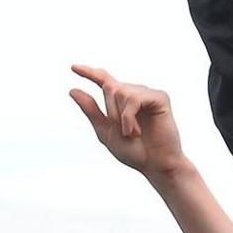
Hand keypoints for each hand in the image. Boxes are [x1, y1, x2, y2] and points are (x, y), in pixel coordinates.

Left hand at [70, 66, 192, 181]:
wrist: (155, 164)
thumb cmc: (133, 151)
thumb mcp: (105, 131)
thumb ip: (91, 111)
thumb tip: (73, 90)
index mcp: (121, 102)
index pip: (104, 81)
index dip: (89, 73)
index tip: (72, 67)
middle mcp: (135, 93)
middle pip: (109, 88)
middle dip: (111, 112)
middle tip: (125, 132)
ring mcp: (148, 94)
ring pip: (120, 92)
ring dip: (121, 118)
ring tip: (133, 134)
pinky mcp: (160, 97)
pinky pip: (134, 98)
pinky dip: (129, 117)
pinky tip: (136, 132)